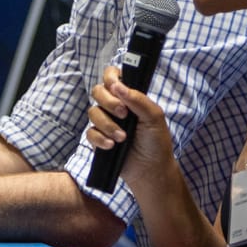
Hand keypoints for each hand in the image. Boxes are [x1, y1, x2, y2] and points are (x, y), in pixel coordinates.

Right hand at [83, 66, 174, 192]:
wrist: (151, 170)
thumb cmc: (156, 142)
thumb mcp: (154, 117)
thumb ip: (138, 99)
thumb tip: (118, 86)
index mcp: (129, 97)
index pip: (113, 77)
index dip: (111, 77)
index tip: (116, 87)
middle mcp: (116, 106)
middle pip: (98, 91)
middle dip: (109, 102)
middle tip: (123, 114)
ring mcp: (106, 122)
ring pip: (93, 112)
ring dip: (107, 125)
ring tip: (123, 138)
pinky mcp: (99, 139)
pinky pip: (90, 132)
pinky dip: (100, 138)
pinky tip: (112, 146)